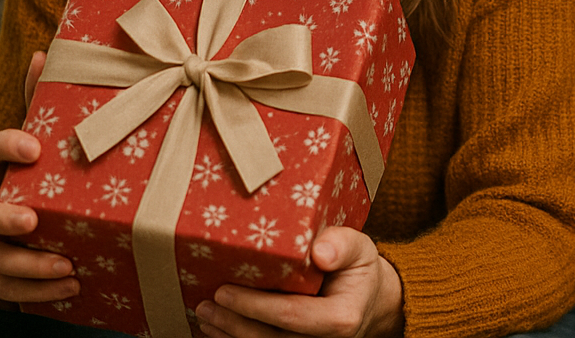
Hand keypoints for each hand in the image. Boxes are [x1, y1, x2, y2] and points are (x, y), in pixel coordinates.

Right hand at [0, 51, 76, 303]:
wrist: (39, 218)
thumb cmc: (51, 169)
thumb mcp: (53, 136)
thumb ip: (48, 101)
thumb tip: (46, 53)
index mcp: (4, 166)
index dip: (7, 146)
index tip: (34, 147)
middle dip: (2, 219)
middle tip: (32, 222)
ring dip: (28, 265)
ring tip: (67, 267)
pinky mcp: (1, 271)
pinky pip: (8, 288)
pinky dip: (38, 291)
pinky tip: (71, 287)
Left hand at [197, 227, 403, 337]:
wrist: (369, 301)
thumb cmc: (358, 271)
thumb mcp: (360, 249)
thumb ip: (342, 245)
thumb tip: (319, 250)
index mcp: (341, 318)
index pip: (291, 315)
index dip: (254, 306)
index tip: (225, 291)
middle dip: (232, 322)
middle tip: (206, 302)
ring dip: (227, 334)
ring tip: (205, 314)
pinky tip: (218, 328)